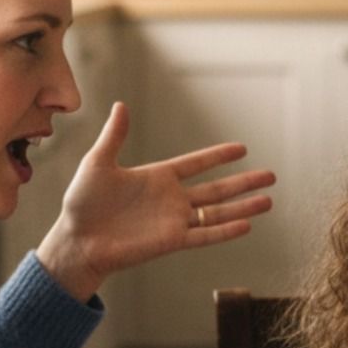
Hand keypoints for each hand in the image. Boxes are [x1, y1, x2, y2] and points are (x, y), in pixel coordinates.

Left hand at [37, 101, 274, 300]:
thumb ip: (114, 137)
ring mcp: (174, 221)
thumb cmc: (83, 203)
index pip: (196, 164)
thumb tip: (120, 105)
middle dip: (244, 182)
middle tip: (270, 175)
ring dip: (243, 206)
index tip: (242, 149)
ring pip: (217, 212)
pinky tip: (246, 225)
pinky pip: (204, 235)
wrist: (77, 240)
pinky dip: (225, 231)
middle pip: (217, 189)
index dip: (218, 156)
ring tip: (269, 200)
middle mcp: (172, 199)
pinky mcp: (171, 241)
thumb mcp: (97, 163)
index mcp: (158, 178)